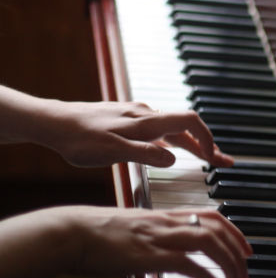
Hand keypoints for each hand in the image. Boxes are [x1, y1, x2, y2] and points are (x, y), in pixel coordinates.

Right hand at [0, 206, 251, 277]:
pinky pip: (185, 261)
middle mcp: (166, 223)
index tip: (246, 247)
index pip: (211, 216)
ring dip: (228, 261)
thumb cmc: (98, 232)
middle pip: (216, 228)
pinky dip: (204, 273)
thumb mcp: (136, 227)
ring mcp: (158, 238)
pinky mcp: (147, 255)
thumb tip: (174, 249)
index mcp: (164, 215)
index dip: (234, 231)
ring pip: (208, 241)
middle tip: (247, 267)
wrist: (71, 232)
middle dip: (238, 248)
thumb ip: (158, 233)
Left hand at [41, 100, 233, 167]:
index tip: (215, 157)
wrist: (51, 122)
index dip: (207, 139)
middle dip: (207, 145)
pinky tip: (170, 149)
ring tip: (205, 158)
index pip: (190, 122)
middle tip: (223, 161)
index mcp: (146, 122)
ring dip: (191, 144)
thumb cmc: (78, 139)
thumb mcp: (113, 152)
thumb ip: (145, 154)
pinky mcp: (126, 120)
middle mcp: (146, 115)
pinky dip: (173, 141)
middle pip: (186, 127)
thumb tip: (173, 160)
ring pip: (172, 129)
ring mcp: (136, 116)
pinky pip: (158, 129)